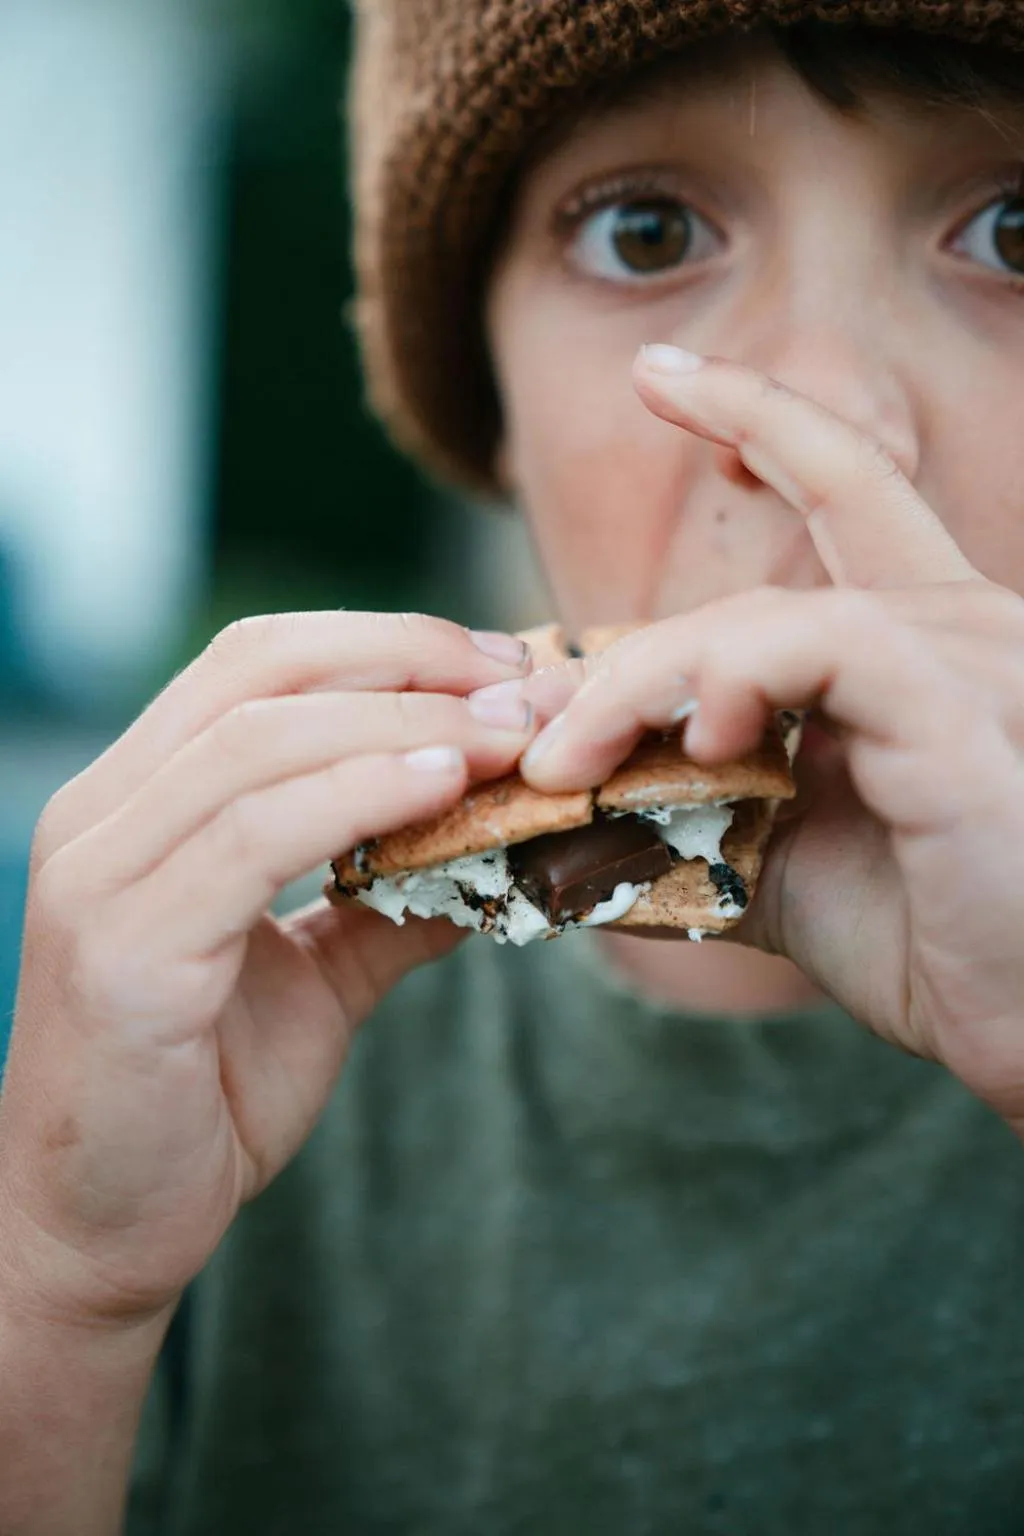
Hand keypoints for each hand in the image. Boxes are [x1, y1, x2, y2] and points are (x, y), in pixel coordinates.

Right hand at [0, 613, 535, 1326]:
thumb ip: (388, 904)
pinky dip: (356, 796)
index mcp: (137, 803)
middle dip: (407, 659)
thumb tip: (494, 853)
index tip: (500, 666)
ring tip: (506, 733)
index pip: (259, 665)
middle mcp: (101, 816)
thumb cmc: (198, 1099)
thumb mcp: (315, 980)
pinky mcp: (120, 952)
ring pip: (259, 740)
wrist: (99, 1232)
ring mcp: (99, 877)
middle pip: (258, 671)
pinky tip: (440, 787)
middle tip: (523, 683)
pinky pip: (250, 838)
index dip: (387, 645)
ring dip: (402, 721)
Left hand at [510, 348, 1023, 1128]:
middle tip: (537, 710)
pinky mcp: (960, 708)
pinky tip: (693, 739)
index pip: (844, 489)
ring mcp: (969, 657)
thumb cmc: (926, 942)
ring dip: (646, 679)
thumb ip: (688, 807)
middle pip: (783, 551)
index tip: (661, 374)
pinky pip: (827, 645)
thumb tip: (560, 801)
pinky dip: (733, 680)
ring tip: (568, 757)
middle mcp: (958, 623)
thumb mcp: (779, 861)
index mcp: (920, 644)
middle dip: (641, 621)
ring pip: (772, 611)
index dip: (760, 418)